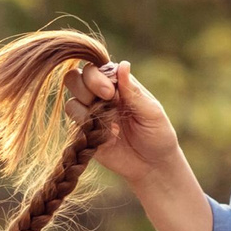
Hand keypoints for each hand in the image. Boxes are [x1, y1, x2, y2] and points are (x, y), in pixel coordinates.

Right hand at [72, 61, 188, 189]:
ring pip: (71, 101)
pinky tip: (108, 136)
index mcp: (118, 85)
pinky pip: (74, 124)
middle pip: (76, 79)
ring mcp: (92, 115)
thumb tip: (123, 64)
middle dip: (85, 86)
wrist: (153, 166)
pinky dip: (86, 127)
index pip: (96, 68)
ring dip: (84, 108)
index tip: (111, 92)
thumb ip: (133, 91)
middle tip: (106, 99)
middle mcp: (101, 97)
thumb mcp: (151, 112)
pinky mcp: (86, 134)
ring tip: (109, 122)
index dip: (97, 76)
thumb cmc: (158, 135)